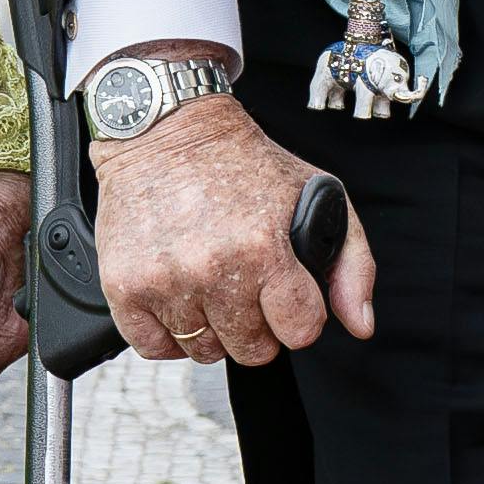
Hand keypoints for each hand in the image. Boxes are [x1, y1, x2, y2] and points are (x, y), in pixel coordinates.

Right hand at [90, 87, 379, 366]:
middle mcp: (212, 268)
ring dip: (213, 328)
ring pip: (204, 352)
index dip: (299, 316)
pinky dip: (168, 334)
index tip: (287, 294)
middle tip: (247, 286)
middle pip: (251, 350)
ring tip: (211, 284)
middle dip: (258, 325)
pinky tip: (179, 298)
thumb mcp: (318, 197)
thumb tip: (359, 324)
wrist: (167, 130)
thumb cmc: (242, 163)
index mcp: (263, 248)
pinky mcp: (124, 286)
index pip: (299, 331)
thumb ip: (351, 265)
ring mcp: (164, 281)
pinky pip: (155, 348)